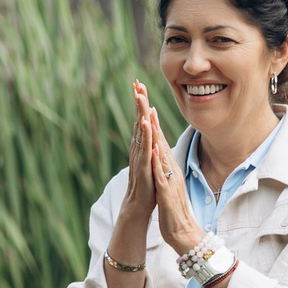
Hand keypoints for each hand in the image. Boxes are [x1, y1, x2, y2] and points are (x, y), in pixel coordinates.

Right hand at [121, 83, 161, 223]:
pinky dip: (146, 133)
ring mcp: (139, 156)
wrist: (138, 205)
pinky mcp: (143, 165)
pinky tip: (146, 122)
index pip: (141, 120)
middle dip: (138, 100)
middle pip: (138, 119)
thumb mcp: (150, 160)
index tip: (140, 85)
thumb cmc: (146, 184)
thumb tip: (151, 129)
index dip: (140, 102)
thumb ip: (149, 145)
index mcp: (141, 145)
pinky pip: (145, 146)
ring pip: (140, 130)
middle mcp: (138, 147)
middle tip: (137, 82)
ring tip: (139, 96)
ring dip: (140, 112)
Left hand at [141, 89, 204, 254]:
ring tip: (148, 115)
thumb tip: (160, 156)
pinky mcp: (168, 193)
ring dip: (155, 135)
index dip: (151, 121)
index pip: (159, 140)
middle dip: (151, 118)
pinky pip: (162, 175)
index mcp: (169, 168)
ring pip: (162, 153)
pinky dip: (157, 163)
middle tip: (144, 97)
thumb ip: (164, 170)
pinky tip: (153, 151)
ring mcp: (170, 180)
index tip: (145, 102)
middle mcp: (171, 170)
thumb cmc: (174, 210)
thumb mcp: (167, 185)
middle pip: (160, 140)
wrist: (183, 233)